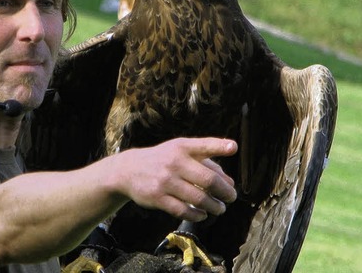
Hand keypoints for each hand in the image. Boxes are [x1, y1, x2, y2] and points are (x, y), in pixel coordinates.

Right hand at [109, 137, 236, 221]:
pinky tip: (202, 214)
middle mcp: (173, 162)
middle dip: (225, 192)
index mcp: (181, 148)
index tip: (233, 148)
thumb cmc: (163, 160)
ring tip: (219, 208)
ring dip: (215, 206)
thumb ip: (206, 160)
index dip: (219, 146)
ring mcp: (165, 181)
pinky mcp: (157, 197)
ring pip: (198, 198)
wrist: (128, 170)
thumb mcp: (180, 151)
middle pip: (208, 180)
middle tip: (231, 197)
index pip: (203, 146)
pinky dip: (197, 215)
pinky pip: (183, 210)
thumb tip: (229, 181)